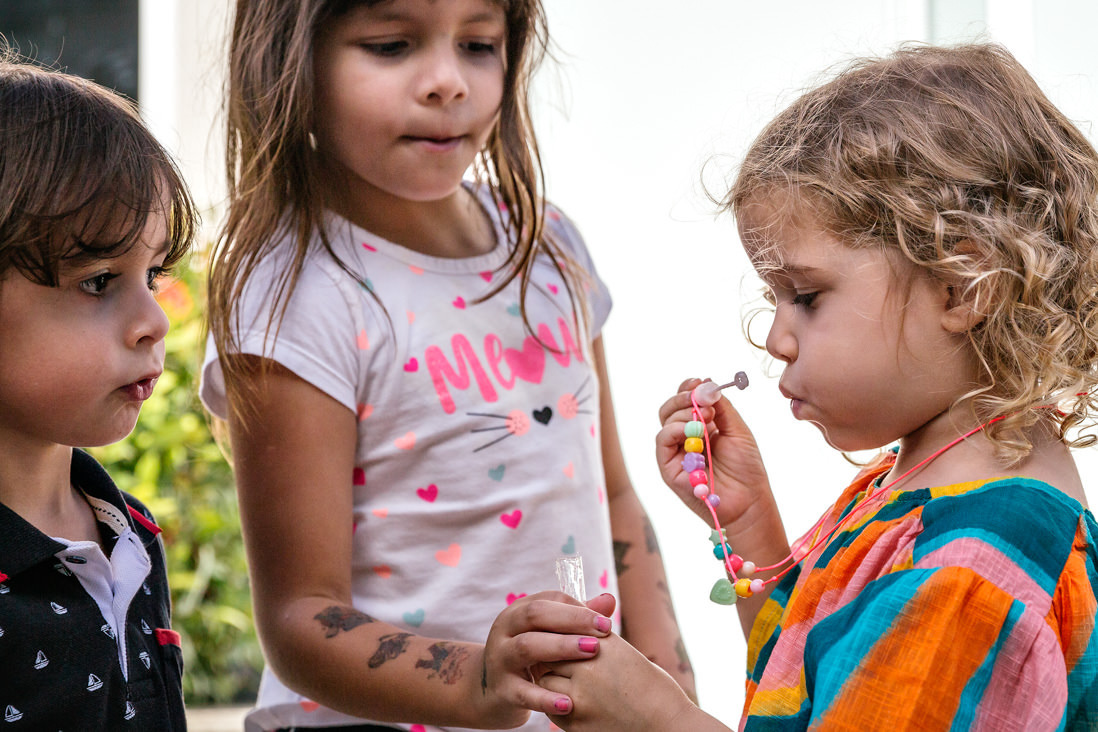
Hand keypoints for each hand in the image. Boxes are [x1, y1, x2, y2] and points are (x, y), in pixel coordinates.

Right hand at [481, 591, 615, 719]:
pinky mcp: (502, 689)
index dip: (578, 609)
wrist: (490, 691)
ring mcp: (500, 658)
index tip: (605, 622)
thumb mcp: (546, 634)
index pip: (549, 600)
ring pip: (527, 646)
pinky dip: (545, 698)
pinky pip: (523, 692)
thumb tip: (609, 600)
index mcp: (518, 612)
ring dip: (561, 647)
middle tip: (604, 631)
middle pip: (535, 615)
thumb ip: (577, 619)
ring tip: (591, 653)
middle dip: (572, 620)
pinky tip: (568, 703)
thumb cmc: (530, 657)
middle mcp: (505, 630)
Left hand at [537, 633, 708, 731]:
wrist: (665, 724)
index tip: (560, 639)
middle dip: (554, 657)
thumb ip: (593, 639)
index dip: (559, 635)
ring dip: (553, 681)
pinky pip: (550, 707)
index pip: (562, 629)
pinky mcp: (575, 722)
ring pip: (546, 680)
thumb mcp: (623, 652)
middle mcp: (589, 666)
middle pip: (550, 653)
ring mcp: (580, 696)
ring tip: (570, 684)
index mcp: (604, 643)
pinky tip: (572, 702)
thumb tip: (566, 627)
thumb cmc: (650, 687)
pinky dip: (556, 704)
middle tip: (560, 662)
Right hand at [656, 378, 771, 527]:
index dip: (688, 389)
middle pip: (670, 408)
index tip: (699, 382)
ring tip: (707, 419)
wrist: (749, 500)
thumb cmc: (746, 468)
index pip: (685, 401)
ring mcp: (675, 452)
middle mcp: (685, 437)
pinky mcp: (668, 467)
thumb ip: (721, 406)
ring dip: (684, 413)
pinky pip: (662, 440)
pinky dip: (673, 429)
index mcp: (701, 426)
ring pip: (665, 420)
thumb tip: (705, 383)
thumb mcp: (737, 429)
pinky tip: (691, 430)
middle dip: (684, 398)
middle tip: (702, 400)